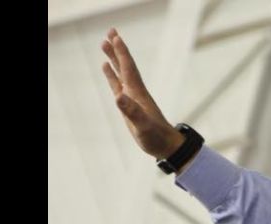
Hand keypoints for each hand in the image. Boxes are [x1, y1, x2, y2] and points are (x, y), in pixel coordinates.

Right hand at [101, 28, 184, 159]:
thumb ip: (132, 111)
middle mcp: (135, 92)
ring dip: (113, 58)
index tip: (115, 36)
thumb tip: (118, 96)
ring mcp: (133, 98)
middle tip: (110, 31)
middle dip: (117, 49)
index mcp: (138, 94)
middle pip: (125, 66)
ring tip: (104, 44)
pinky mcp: (130, 105)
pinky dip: (112, 74)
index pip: (128, 69)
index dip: (122, 53)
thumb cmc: (156, 137)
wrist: (166, 145)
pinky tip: (107, 68)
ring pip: (121, 73)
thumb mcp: (143, 126)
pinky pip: (118, 84)